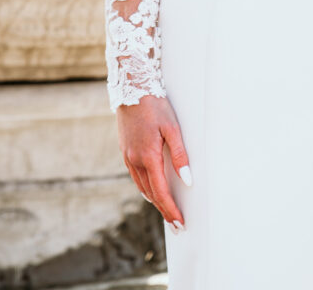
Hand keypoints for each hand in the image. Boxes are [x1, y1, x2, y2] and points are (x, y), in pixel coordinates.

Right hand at [117, 94, 191, 229]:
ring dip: (154, 199)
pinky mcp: (125, 150)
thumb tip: (187, 180)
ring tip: (166, 209)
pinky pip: (135, 175)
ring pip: (141, 185)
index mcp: (148, 157)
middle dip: (164, 209)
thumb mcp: (172, 128)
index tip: (179, 222)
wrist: (132, 88)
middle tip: (176, 224)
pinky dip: (145, 186)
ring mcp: (128, 156)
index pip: (161, 192)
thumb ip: (180, 155)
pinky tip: (151, 188)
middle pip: (151, 193)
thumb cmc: (155, 106)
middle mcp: (135, 160)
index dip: (170, 209)